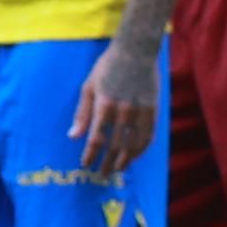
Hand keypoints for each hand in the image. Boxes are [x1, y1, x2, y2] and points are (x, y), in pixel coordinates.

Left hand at [71, 38, 158, 176]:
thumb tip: (73, 137)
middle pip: (115, 145)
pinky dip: (142, 148)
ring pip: (134, 143)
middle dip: (107, 162)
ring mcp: (141, 111)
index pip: (96, 138)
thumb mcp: (88, 87)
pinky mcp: (154, 109)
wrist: (136, 52)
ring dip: (125, 160)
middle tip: (101, 175)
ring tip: (117, 169)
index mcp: (104, 105)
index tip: (85, 164)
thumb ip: (81, 114)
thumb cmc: (107, 68)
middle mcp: (123, 110)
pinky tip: (135, 156)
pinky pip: (149, 135)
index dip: (91, 154)